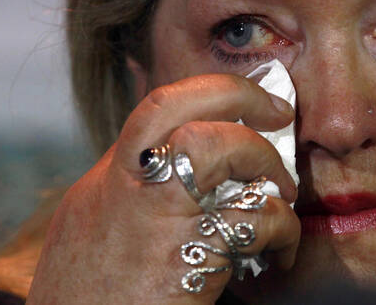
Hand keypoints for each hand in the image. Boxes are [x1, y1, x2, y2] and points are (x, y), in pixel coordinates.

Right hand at [27, 74, 299, 303]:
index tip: (251, 98)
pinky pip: (251, 219)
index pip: (158, 108)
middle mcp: (124, 187)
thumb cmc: (92, 294)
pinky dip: (281, 227)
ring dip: (264, 161)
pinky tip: (281, 251)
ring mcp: (151, 218)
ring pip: (216, 147)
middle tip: (279, 113)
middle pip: (180, 110)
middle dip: (238, 96)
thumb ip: (140, 189)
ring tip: (283, 191)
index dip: (211, 91)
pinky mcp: (185, 256)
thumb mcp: (100, 226)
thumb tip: (191, 163)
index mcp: (108, 180)